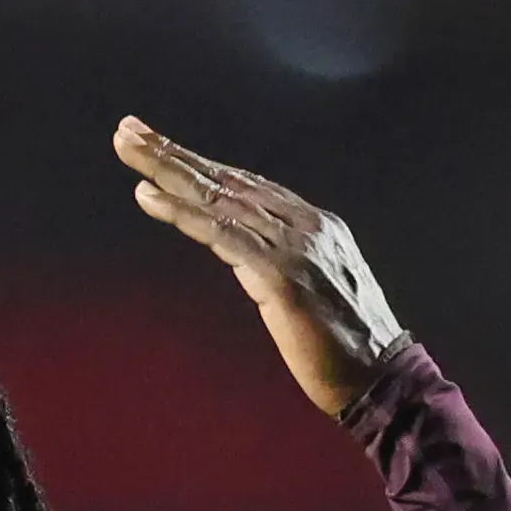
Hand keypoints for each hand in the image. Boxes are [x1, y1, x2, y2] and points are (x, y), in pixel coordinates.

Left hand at [112, 117, 407, 415]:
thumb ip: (278, 264)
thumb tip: (244, 256)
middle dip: (174, 154)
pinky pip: (223, 236)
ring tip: (129, 151)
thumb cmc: (343, 349)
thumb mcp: (311, 291)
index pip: (247, 185)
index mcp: (314, 225)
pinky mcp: (283, 278)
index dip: (201, 164)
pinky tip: (150, 197)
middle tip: (128, 130)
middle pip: (228, 180)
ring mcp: (296, 248)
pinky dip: (185, 215)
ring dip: (169, 172)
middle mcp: (306, 225)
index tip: (159, 147)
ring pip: (220, 199)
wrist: (382, 380)